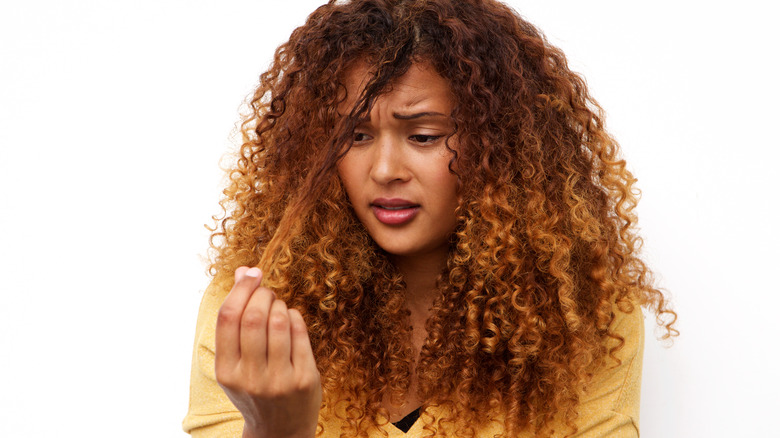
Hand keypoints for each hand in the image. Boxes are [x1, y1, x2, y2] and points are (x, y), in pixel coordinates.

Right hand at [215, 266, 321, 437]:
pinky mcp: (305, 380)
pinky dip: (295, 317)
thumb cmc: (255, 388)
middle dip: (262, 293)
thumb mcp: (236, 362)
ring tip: (278, 307)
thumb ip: (235, 320)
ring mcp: (279, 380)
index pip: (228, 318)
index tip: (251, 273)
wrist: (280, 431)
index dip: (240, 289)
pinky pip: (300, 333)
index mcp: (227, 372)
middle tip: (267, 290)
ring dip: (280, 304)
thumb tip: (242, 271)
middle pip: (254, 317)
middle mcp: (251, 377)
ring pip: (279, 322)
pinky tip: (291, 319)